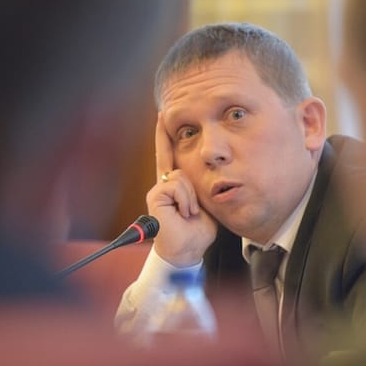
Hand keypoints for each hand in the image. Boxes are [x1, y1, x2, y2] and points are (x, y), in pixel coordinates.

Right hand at [147, 113, 216, 266]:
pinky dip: (186, 200)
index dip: (165, 136)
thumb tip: (209, 163)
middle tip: (168, 131)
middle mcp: (164, 184)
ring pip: (181, 176)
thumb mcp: (205, 200)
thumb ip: (201, 183)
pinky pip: (176, 185)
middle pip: (175, 160)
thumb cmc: (199, 228)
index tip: (162, 117)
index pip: (170, 154)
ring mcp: (158, 190)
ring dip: (192, 196)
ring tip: (191, 212)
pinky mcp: (155, 195)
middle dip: (178, 162)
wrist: (188, 248)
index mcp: (176, 184)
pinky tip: (185, 212)